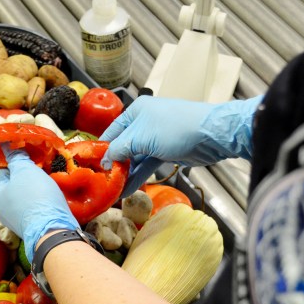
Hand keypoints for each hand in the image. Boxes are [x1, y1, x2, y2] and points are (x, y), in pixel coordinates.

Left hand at [0, 144, 78, 261]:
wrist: (52, 229)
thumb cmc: (35, 197)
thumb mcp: (24, 170)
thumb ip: (16, 156)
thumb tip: (6, 144)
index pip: (3, 171)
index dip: (17, 164)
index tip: (30, 161)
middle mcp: (2, 209)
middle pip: (16, 185)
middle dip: (28, 178)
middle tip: (42, 173)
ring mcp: (16, 220)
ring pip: (26, 197)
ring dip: (36, 190)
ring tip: (48, 187)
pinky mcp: (30, 227)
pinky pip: (34, 209)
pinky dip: (42, 203)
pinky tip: (51, 201)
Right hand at [100, 95, 262, 197]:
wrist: (211, 135)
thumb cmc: (175, 128)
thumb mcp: (141, 137)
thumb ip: (120, 149)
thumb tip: (105, 161)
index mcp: (135, 112)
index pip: (111, 132)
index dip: (101, 150)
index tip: (91, 168)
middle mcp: (143, 123)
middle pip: (122, 146)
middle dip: (114, 165)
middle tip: (103, 183)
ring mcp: (155, 138)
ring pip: (135, 158)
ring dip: (126, 174)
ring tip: (114, 191)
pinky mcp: (165, 151)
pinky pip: (147, 164)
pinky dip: (139, 176)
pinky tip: (129, 189)